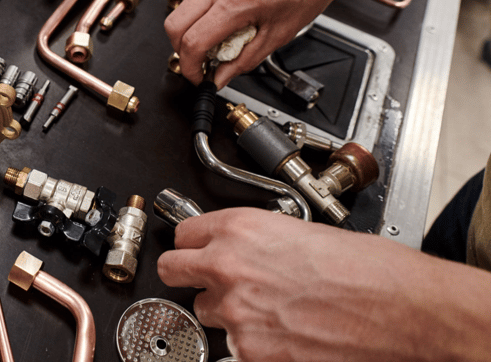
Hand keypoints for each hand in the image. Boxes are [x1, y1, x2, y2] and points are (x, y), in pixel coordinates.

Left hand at [157, 208, 490, 360]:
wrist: (406, 311)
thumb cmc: (370, 269)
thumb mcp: (303, 233)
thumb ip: (257, 240)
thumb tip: (241, 247)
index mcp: (241, 229)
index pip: (182, 235)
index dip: (192, 244)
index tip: (197, 249)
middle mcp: (228, 268)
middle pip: (173, 271)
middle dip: (190, 275)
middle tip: (211, 279)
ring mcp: (237, 314)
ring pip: (205, 312)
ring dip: (228, 310)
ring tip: (270, 308)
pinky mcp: (251, 353)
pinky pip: (234, 346)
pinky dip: (253, 341)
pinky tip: (286, 331)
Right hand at [165, 0, 347, 88]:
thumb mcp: (278, 35)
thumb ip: (243, 60)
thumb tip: (221, 76)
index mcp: (238, 1)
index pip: (193, 42)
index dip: (190, 67)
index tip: (197, 76)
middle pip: (174, 24)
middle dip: (181, 49)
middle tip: (199, 60)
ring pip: (181, 6)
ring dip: (191, 27)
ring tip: (216, 36)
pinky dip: (199, 8)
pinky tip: (220, 14)